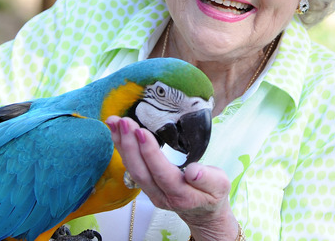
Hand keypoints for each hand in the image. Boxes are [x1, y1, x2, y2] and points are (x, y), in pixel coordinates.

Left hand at [106, 116, 237, 239]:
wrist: (202, 212)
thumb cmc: (212, 194)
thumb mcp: (219, 186)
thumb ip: (207, 179)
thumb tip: (193, 171)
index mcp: (182, 194)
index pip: (162, 173)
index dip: (150, 153)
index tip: (141, 132)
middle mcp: (161, 195)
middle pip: (141, 171)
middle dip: (129, 145)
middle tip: (123, 122)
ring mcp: (150, 192)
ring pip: (132, 169)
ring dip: (121, 145)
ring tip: (114, 122)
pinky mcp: (145, 185)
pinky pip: (131, 166)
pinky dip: (122, 148)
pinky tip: (116, 132)